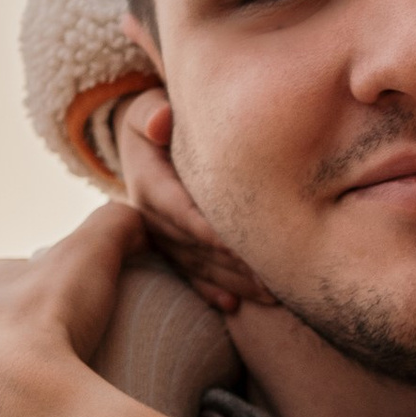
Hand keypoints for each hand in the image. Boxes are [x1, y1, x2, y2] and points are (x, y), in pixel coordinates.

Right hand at [113, 90, 275, 314]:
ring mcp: (160, 236)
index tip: (242, 247)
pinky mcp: (170, 247)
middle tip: (274, 281)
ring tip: (270, 297)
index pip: (182, 212)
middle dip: (233, 265)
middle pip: (196, 246)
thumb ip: (152, 113)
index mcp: (149, 184)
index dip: (210, 232)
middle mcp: (151, 216)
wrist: (142, 140)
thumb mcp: (148, 109)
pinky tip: (234, 307)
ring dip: (232, 283)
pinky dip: (211, 290)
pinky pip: (190, 274)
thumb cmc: (156, 119)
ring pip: (198, 265)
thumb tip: (162, 122)